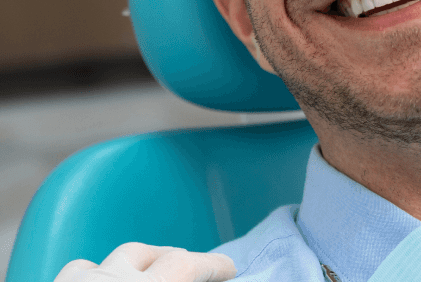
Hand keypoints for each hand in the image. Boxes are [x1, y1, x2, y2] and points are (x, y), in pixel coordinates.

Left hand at [54, 242, 235, 281]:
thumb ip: (183, 281)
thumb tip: (209, 279)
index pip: (186, 265)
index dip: (214, 265)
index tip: (230, 269)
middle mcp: (107, 281)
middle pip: (148, 254)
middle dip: (176, 261)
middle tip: (195, 273)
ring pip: (108, 260)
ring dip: (135, 265)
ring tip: (150, 278)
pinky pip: (77, 272)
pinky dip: (96, 277)